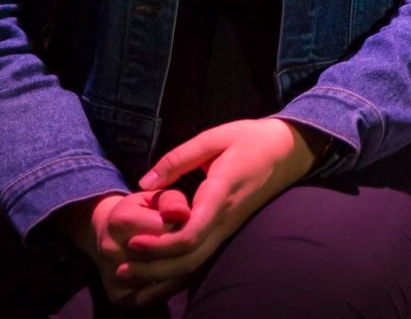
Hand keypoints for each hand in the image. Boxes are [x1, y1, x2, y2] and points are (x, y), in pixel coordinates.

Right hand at [57, 190, 191, 306]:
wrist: (107, 234)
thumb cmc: (139, 212)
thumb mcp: (155, 198)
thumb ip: (172, 202)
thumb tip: (184, 214)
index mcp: (120, 220)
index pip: (163, 229)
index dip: (180, 227)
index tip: (185, 223)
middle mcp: (111, 250)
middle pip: (160, 256)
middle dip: (179, 250)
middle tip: (187, 243)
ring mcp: (113, 275)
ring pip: (158, 279)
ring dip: (178, 271)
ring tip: (187, 257)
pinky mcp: (118, 295)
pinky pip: (151, 297)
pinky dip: (169, 288)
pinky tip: (177, 275)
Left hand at [120, 118, 320, 305]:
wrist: (289, 151)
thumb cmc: (251, 139)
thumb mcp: (214, 138)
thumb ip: (177, 159)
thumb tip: (144, 182)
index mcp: (221, 194)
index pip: (192, 233)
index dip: (161, 245)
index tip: (134, 242)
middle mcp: (225, 219)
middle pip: (190, 258)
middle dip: (154, 268)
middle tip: (121, 267)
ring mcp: (229, 228)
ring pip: (196, 263)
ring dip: (163, 272)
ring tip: (131, 271)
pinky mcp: (228, 229)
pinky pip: (203, 256)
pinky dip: (177, 266)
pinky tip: (155, 267)